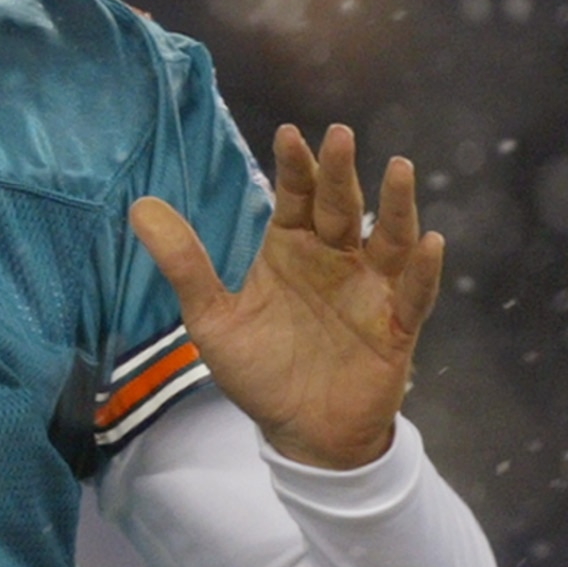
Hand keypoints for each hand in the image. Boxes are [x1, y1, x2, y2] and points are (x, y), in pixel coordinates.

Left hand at [128, 124, 444, 470]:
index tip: (289, 134)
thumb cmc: (260, 370)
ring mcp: (370, 289)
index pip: (296, 196)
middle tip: (341, 136)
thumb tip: (138, 206)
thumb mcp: (212, 318)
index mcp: (291, 249)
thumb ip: (184, 265)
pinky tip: (429, 243)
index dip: (295, 167)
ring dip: (397, 205)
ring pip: (389, 239)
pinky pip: (414, 293)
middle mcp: (335, 259)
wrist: (299, 432)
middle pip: (341, 207)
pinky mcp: (396, 326)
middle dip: (341, 173)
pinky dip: (423, 270)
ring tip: (400, 169)